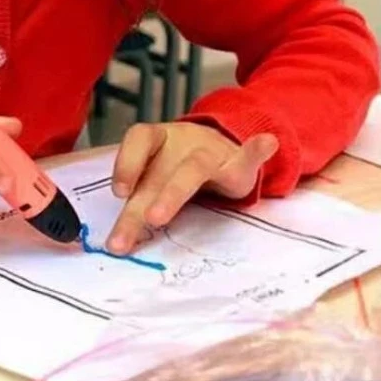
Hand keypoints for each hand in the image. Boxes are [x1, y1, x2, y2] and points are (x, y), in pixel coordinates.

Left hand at [108, 122, 277, 253]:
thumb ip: (138, 200)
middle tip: (121, 239)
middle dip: (137, 208)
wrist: (221, 146)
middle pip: (157, 174)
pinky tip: (266, 143)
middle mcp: (181, 143)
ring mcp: (211, 152)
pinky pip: (249, 155)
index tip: (119, 192)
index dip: (127, 162)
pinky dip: (257, 151)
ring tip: (155, 219)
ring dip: (172, 193)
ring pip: (192, 170)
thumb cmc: (176, 165)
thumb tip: (115, 241)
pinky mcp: (239, 164)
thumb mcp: (156, 175)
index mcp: (158, 140)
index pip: (140, 139)